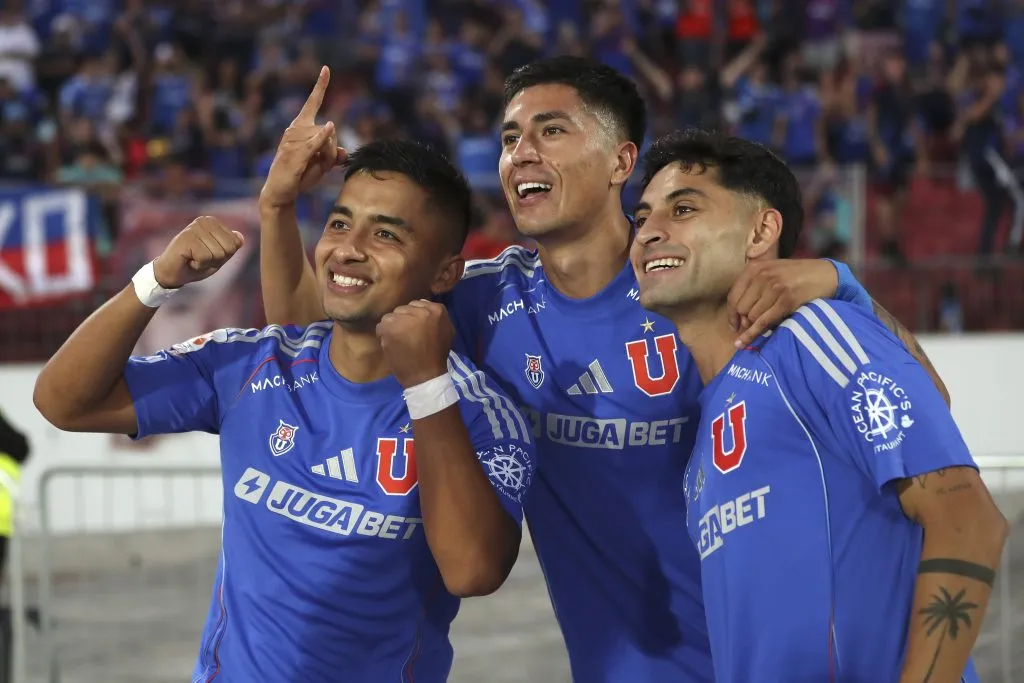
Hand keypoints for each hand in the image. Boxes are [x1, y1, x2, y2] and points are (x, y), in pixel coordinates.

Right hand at [152, 216, 244, 288]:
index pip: (235, 243)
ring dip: (207, 263)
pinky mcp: (187, 238)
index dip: (224, 256)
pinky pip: (206, 258)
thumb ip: (231, 247)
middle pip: (229, 248)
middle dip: (217, 260)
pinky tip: (188, 260)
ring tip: (193, 258)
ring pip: (218, 253)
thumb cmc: (195, 264)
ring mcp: (195, 228)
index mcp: (213, 223)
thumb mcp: (219, 257)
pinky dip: (199, 265)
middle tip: (200, 258)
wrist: (171, 273)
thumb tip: (240, 237)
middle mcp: (204, 220)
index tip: (209, 255)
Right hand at [258, 65, 346, 209]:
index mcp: (300, 127)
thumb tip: (343, 152)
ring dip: (329, 159)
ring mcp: (293, 142)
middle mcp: (295, 130)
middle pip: (329, 131)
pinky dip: (322, 137)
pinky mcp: (295, 156)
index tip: (326, 69)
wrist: (280, 192)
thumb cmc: (299, 175)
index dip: (320, 86)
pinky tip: (329, 128)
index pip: (311, 103)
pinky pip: (313, 144)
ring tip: (319, 170)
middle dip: (334, 150)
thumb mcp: (320, 163)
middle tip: (327, 166)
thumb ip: (332, 154)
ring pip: (326, 142)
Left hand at [377, 300, 453, 387]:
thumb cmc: (437, 355)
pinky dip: (383, 335)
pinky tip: (392, 345)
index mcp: (437, 310)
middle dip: (403, 321)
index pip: (418, 304)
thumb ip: (435, 316)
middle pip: (403, 309)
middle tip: (407, 336)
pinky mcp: (390, 328)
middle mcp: (421, 311)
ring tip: (398, 341)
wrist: (426, 375)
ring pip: (391, 316)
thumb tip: (423, 305)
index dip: (414, 318)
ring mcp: (404, 318)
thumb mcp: (447, 331)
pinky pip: (381, 326)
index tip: (416, 330)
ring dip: (393, 328)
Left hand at [727, 259, 838, 347]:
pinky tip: (743, 343)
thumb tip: (739, 318)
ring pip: (752, 316)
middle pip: (741, 308)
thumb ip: (754, 287)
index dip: (731, 314)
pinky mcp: (786, 300)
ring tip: (761, 327)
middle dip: (743, 321)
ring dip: (753, 326)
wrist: (826, 274)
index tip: (733, 326)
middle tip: (750, 329)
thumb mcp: (772, 272)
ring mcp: (775, 287)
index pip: (733, 296)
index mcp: (755, 267)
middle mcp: (762, 275)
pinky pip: (763, 321)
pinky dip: (752, 334)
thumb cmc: (797, 276)